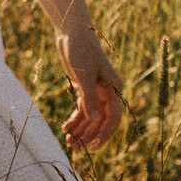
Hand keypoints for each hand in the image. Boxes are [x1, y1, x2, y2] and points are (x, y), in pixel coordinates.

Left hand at [57, 28, 126, 148]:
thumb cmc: (80, 50)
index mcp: (114, 89)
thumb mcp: (84, 75)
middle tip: (74, 148)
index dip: (105, 134)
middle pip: (101, 120)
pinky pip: (83, 108)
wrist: (72, 32)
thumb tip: (97, 121)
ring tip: (68, 142)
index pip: (113, 118)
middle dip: (89, 135)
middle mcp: (108, 92)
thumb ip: (90, 98)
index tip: (93, 147)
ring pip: (91, 116)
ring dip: (81, 130)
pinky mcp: (85, 87)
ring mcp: (96, 91)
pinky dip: (75, 119)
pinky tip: (66, 128)